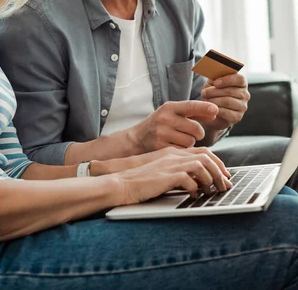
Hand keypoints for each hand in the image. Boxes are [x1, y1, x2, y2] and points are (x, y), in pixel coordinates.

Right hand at [114, 146, 231, 204]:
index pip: (203, 152)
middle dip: (220, 171)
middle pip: (206, 157)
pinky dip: (196, 188)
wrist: (122, 182)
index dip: (218, 163)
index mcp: (174, 153)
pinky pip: (189, 180)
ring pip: (201, 166)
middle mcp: (174, 156)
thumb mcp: (163, 172)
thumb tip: (198, 183)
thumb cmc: (141, 180)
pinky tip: (195, 195)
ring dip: (212, 179)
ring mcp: (170, 165)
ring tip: (213, 191)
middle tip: (225, 184)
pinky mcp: (166, 176)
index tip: (225, 174)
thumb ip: (179, 172)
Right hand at [126, 100, 218, 152]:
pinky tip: (174, 146)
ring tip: (179, 139)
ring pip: (191, 141)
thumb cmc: (160, 124)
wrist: (138, 138)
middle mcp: (165, 118)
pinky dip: (183, 150)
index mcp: (169, 107)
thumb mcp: (173, 114)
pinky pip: (183, 151)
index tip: (215, 110)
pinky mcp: (161, 147)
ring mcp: (162, 133)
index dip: (205, 108)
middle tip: (191, 133)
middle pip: (196, 128)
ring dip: (190, 142)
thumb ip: (193, 113)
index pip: (191, 105)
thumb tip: (214, 112)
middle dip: (198, 133)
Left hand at [201, 73, 249, 131]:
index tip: (215, 83)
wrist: (211, 109)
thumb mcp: (213, 82)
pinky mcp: (237, 117)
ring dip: (214, 100)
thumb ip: (215, 75)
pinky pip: (227, 113)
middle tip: (204, 92)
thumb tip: (213, 69)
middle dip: (215, 91)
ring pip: (228, 101)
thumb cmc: (213, 92)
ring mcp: (243, 106)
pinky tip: (211, 108)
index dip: (228, 80)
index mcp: (241, 83)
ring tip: (206, 100)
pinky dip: (217, 110)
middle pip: (232, 91)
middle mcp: (245, 94)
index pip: (240, 79)